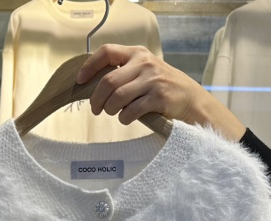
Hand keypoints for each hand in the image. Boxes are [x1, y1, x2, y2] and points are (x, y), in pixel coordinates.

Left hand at [76, 44, 246, 141]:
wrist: (191, 99)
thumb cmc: (161, 87)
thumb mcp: (144, 71)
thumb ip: (124, 72)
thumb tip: (93, 84)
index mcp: (137, 53)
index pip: (107, 52)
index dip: (89, 66)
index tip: (80, 81)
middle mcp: (144, 63)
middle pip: (108, 81)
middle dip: (97, 99)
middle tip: (96, 109)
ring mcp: (152, 80)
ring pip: (118, 98)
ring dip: (110, 110)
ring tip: (112, 114)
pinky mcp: (158, 98)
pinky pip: (131, 111)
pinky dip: (124, 118)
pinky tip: (126, 119)